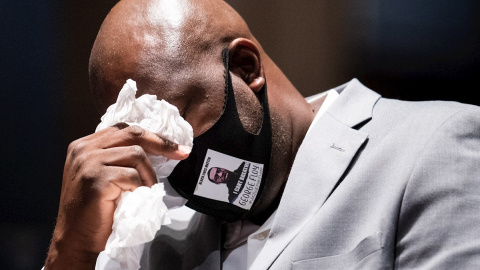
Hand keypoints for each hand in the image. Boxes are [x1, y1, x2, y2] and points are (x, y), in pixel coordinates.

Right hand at [45, 124, 189, 268]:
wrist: (76, 240)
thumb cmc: (94, 211)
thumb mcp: (103, 175)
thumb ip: (118, 158)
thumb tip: (156, 148)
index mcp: (85, 145)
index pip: (124, 130)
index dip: (151, 136)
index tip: (174, 147)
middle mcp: (84, 149)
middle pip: (132, 134)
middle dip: (161, 143)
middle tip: (181, 154)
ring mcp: (88, 162)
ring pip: (136, 154)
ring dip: (148, 174)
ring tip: (146, 190)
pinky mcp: (96, 178)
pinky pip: (132, 176)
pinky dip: (141, 188)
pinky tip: (136, 198)